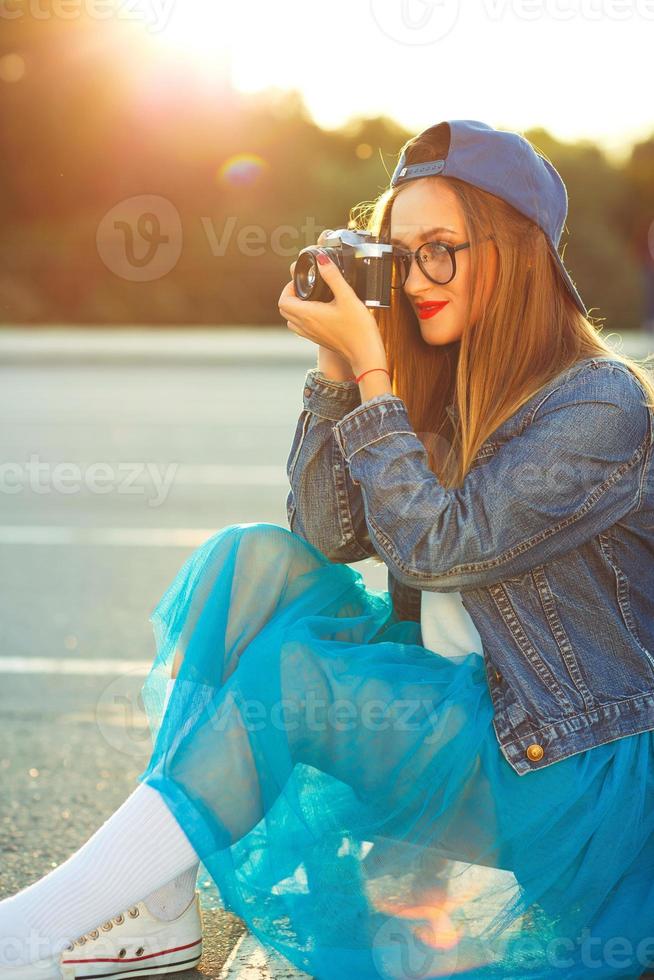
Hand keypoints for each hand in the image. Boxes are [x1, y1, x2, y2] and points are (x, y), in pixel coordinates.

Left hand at [279, 250, 386, 373]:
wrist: (365, 354)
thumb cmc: (358, 328)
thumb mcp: (347, 297)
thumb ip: (333, 277)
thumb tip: (322, 259)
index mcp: (308, 315)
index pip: (283, 301)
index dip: (288, 288)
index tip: (302, 282)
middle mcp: (305, 326)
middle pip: (284, 310)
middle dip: (290, 296)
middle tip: (305, 288)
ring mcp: (311, 335)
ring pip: (291, 320)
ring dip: (295, 308)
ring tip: (311, 299)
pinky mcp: (318, 340)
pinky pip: (301, 328)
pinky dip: (303, 318)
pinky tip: (320, 312)